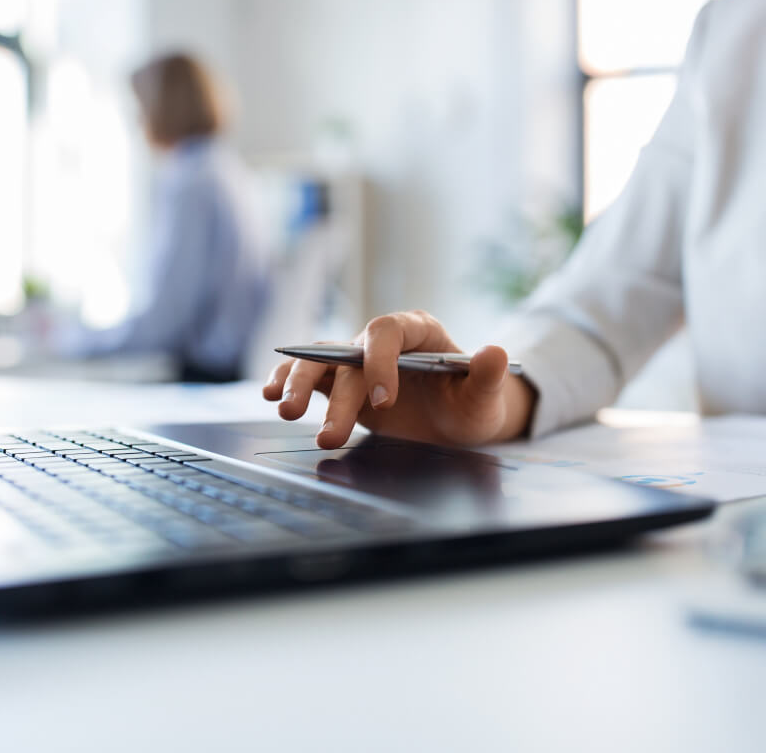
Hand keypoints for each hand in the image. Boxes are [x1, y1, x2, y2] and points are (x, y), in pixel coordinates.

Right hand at [262, 310, 536, 448]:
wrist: (458, 423)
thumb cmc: (471, 404)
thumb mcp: (485, 396)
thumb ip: (487, 376)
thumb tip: (495, 352)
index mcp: (418, 331)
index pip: (387, 333)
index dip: (379, 361)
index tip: (383, 400)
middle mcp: (382, 342)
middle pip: (348, 354)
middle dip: (337, 394)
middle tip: (332, 433)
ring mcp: (357, 362)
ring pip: (319, 361)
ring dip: (299, 384)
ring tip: (285, 411)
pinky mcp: (341, 384)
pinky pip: (309, 376)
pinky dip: (287, 382)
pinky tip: (270, 396)